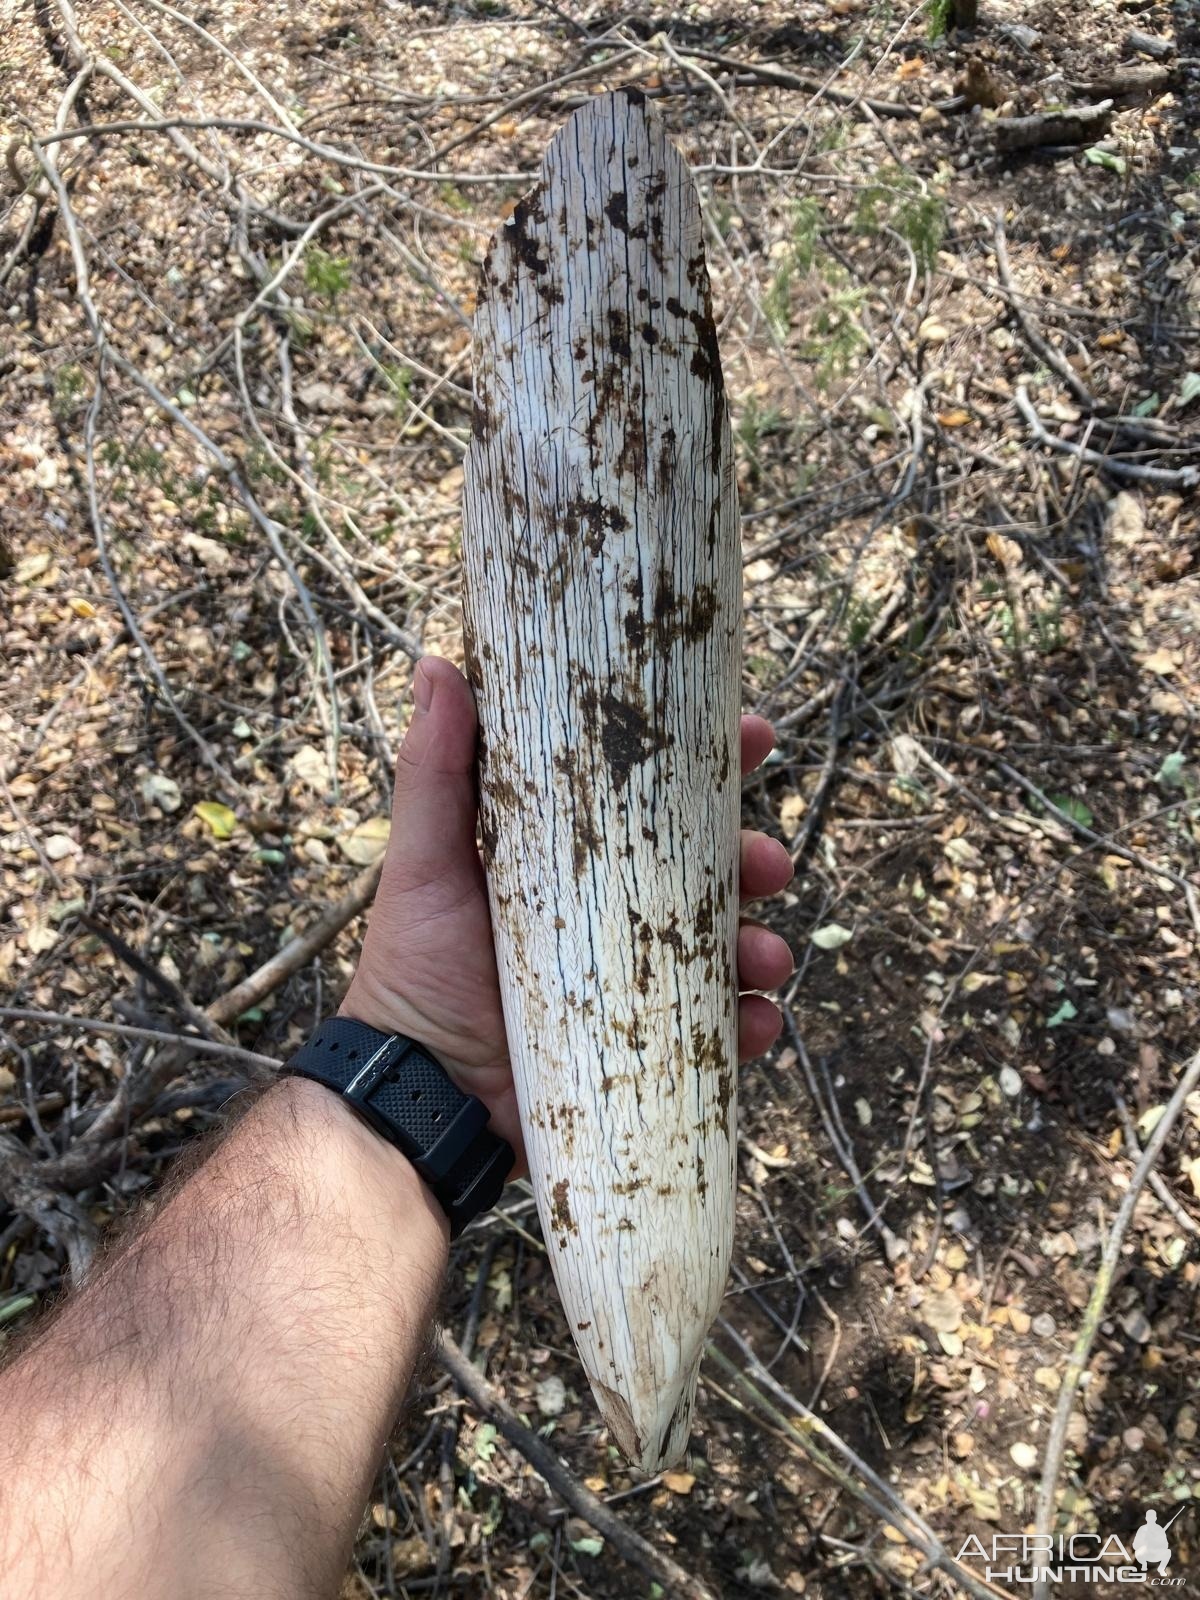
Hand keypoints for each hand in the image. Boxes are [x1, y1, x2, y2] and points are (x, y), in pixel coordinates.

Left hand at [342, 655, 793, 1169]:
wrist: (420, 1095)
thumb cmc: (416, 971)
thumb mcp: (425, 863)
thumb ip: (436, 772)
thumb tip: (439, 666)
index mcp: (574, 862)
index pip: (654, 798)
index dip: (711, 765)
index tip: (753, 733)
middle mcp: (614, 916)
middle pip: (711, 873)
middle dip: (755, 860)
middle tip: (768, 861)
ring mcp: (636, 984)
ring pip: (728, 950)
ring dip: (761, 945)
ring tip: (763, 957)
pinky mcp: (648, 1048)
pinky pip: (719, 1033)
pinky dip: (749, 1027)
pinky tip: (754, 1023)